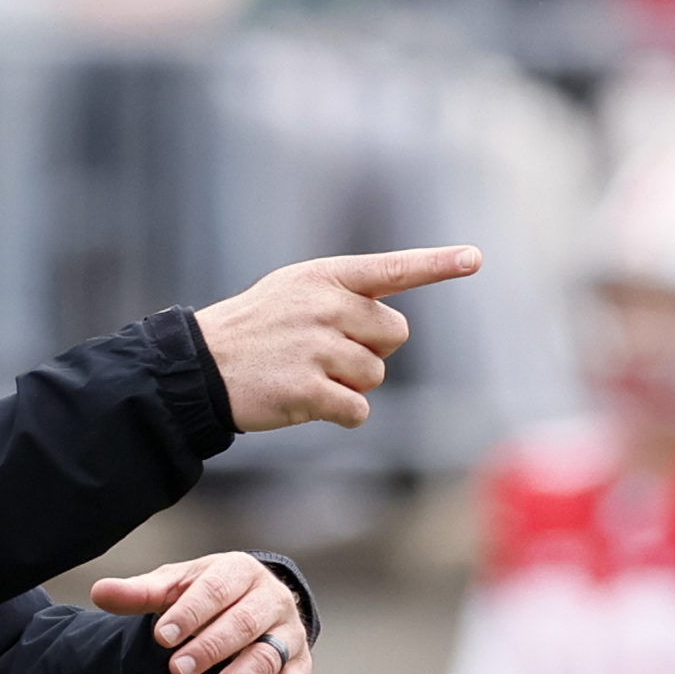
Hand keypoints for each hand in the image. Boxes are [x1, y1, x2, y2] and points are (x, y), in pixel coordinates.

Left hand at [91, 552, 311, 673]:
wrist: (254, 603)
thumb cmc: (207, 595)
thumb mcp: (175, 586)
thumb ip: (140, 593)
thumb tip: (99, 593)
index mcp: (240, 571)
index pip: (217, 590)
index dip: (190, 613)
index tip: (162, 636)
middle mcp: (271, 600)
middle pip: (244, 624)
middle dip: (210, 649)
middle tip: (177, 671)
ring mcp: (289, 636)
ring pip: (266, 660)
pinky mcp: (298, 670)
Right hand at [194, 246, 480, 431]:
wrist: (200, 366)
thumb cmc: (255, 329)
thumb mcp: (294, 291)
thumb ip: (343, 296)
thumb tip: (392, 329)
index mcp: (326, 277)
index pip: (392, 268)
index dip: (437, 264)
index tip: (474, 259)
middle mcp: (326, 306)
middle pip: (394, 335)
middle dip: (371, 351)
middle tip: (327, 353)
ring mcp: (317, 348)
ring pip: (375, 375)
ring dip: (351, 384)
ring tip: (308, 374)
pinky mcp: (308, 390)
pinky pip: (357, 409)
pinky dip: (342, 414)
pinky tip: (311, 404)